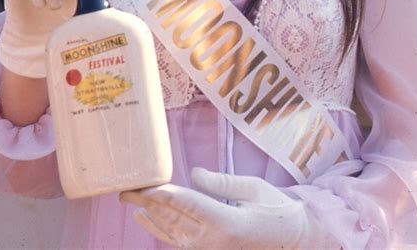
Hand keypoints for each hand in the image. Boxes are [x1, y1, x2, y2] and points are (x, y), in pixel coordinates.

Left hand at [121, 168, 337, 248]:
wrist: (291, 240)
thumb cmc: (277, 210)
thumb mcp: (255, 190)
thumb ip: (223, 183)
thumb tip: (194, 174)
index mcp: (227, 223)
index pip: (188, 204)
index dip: (163, 193)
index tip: (144, 183)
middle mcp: (212, 240)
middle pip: (173, 217)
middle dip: (146, 200)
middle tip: (124, 184)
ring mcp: (208, 248)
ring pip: (170, 229)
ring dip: (147, 212)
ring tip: (128, 197)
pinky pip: (177, 240)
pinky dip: (157, 229)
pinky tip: (143, 218)